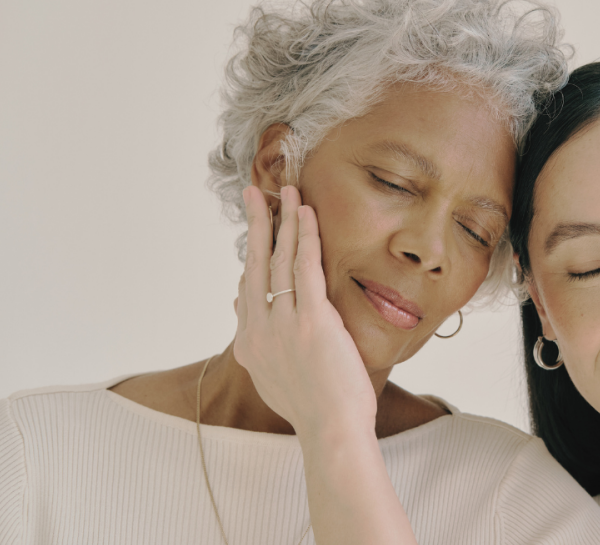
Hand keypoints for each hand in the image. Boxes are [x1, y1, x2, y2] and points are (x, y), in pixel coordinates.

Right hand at [233, 184, 377, 440]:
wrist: (331, 432)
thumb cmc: (314, 410)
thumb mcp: (272, 377)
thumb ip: (258, 343)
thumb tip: (243, 309)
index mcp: (249, 345)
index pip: (247, 288)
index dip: (253, 256)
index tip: (259, 231)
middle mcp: (258, 329)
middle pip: (253, 264)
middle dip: (255, 225)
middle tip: (254, 193)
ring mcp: (283, 324)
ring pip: (278, 260)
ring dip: (283, 221)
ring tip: (287, 191)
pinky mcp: (312, 320)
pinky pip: (304, 267)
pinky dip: (304, 236)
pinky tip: (306, 213)